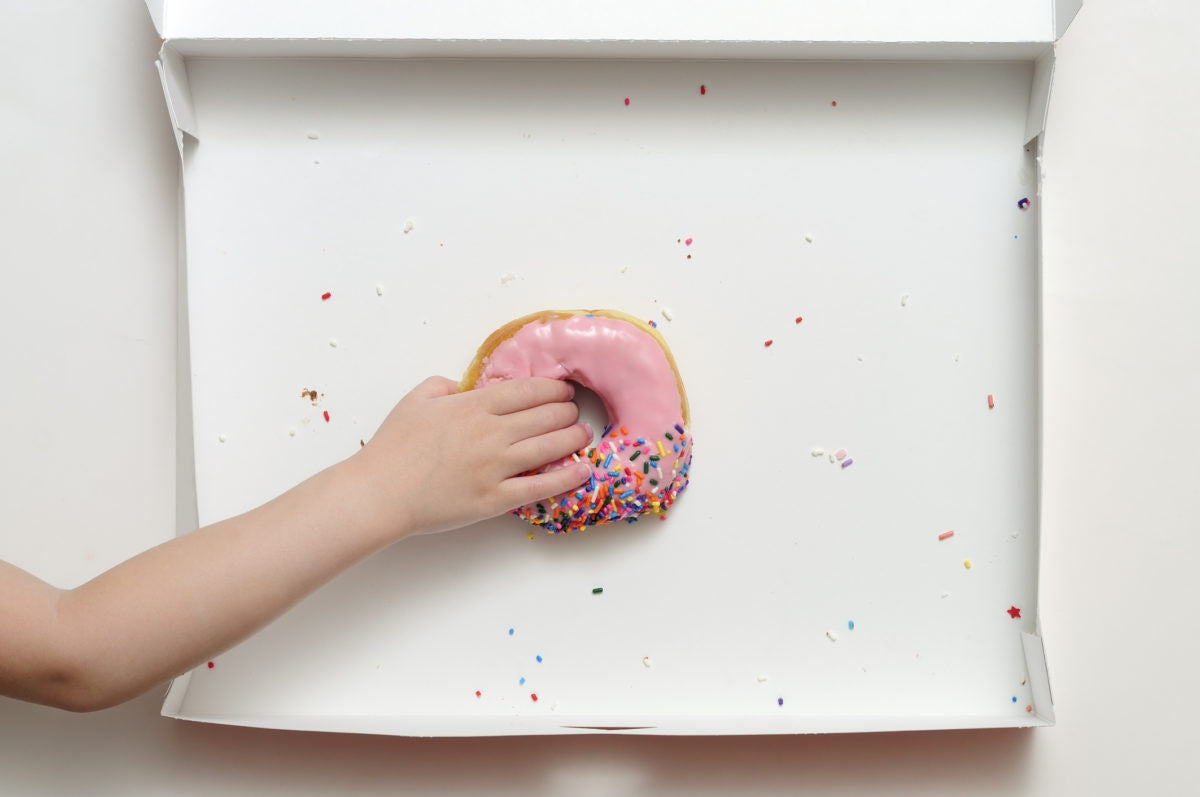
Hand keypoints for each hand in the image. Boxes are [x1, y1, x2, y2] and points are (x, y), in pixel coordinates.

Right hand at [352, 376, 591, 536]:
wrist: (379, 492)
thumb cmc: (393, 446)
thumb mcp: (416, 399)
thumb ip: (445, 386)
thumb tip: (466, 388)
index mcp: (473, 406)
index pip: (528, 391)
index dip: (554, 389)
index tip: (564, 390)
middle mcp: (491, 433)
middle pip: (546, 415)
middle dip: (567, 411)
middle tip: (574, 412)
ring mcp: (495, 467)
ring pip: (550, 446)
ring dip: (573, 438)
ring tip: (583, 434)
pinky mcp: (495, 498)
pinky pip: (541, 486)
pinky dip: (567, 477)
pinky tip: (583, 471)